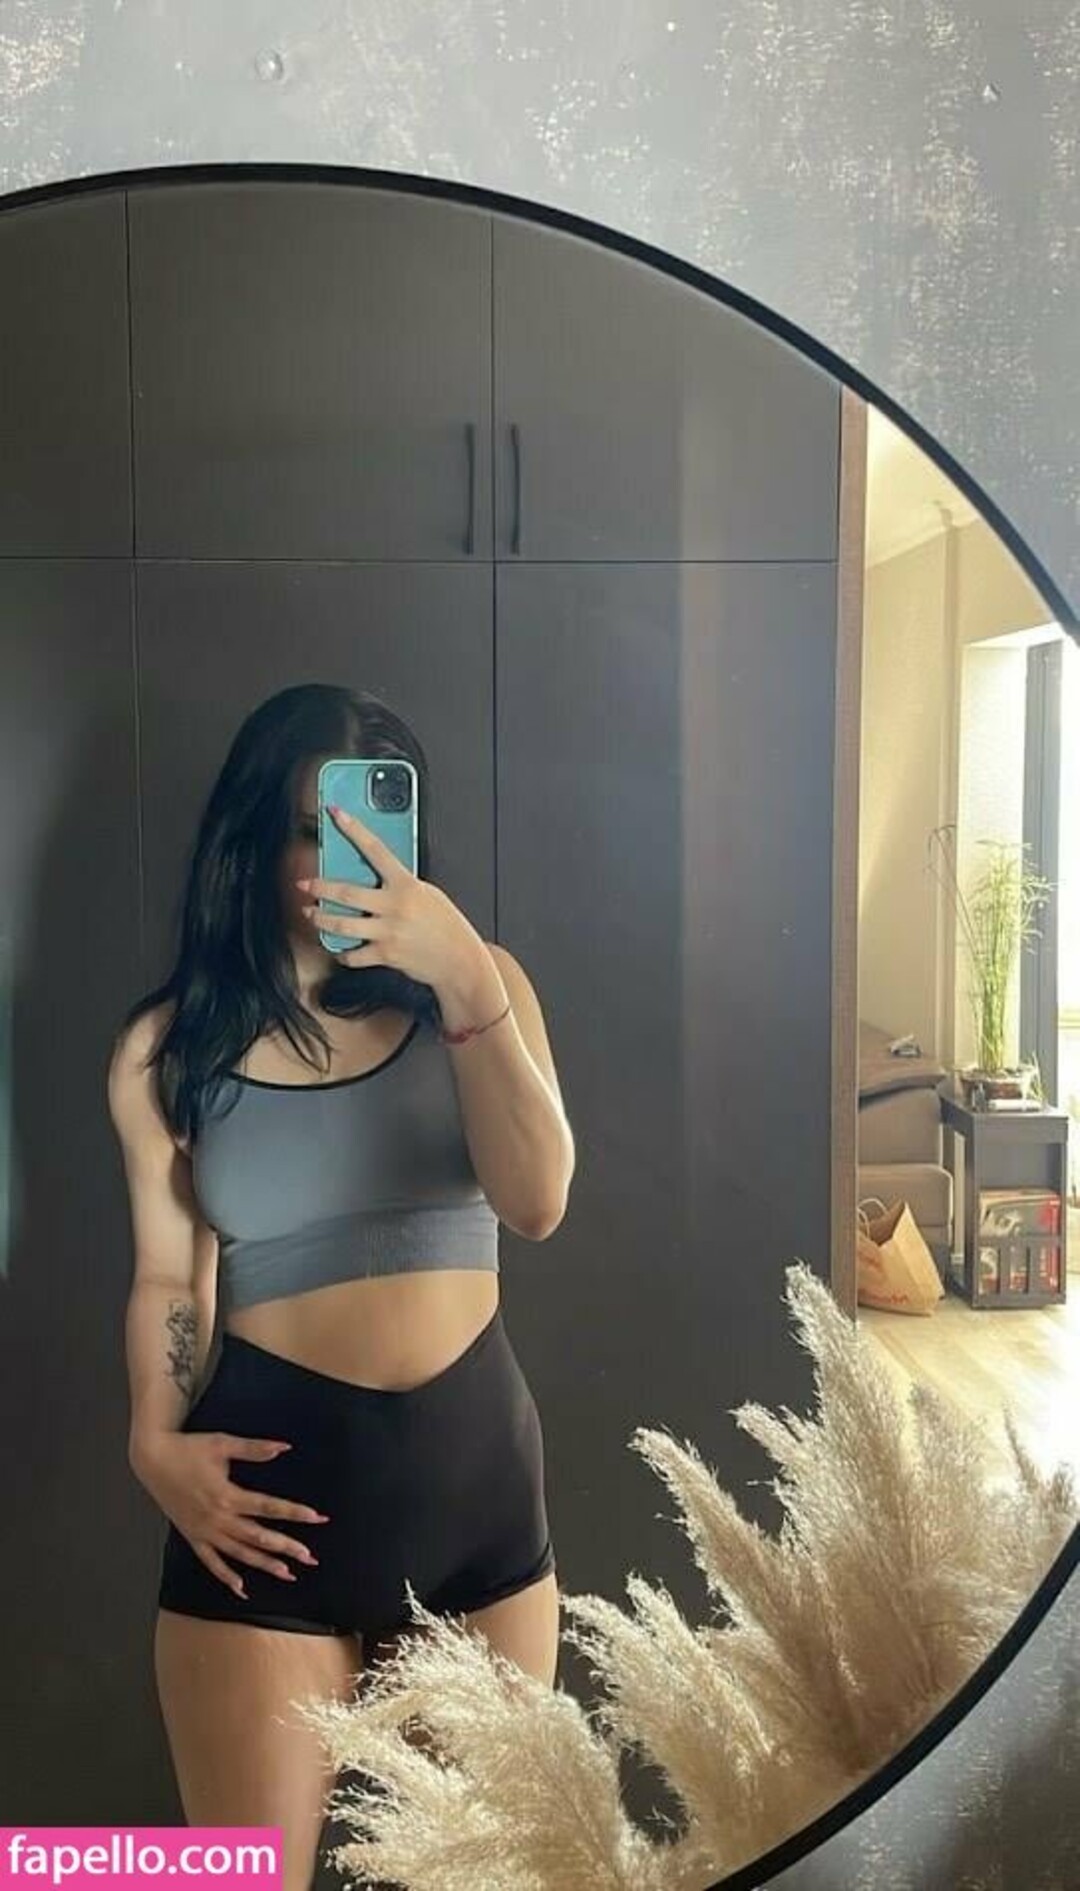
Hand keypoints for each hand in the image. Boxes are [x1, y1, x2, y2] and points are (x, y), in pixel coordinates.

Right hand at [131, 1430, 327, 1599]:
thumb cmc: (188, 1448)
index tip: (317, 1517)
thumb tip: (284, 1447)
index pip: (269, 1507)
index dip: (295, 1512)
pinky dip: (226, 1577)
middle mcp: (218, 1519)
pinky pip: (211, 1562)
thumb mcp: (223, 1443)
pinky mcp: (193, 1537)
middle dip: (286, 1547)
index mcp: (228, 1495)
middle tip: (310, 1557)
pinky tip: (242, 1589)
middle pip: (258, 1537)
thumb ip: (254, 1448)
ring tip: (288, 1574)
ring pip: (239, 1554)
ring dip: (264, 1564)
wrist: (152, 1460)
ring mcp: (205, 1531)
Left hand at [299, 804, 488, 995]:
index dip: (354, 829)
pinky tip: (339, 949)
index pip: (376, 849)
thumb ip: (401, 885)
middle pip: (346, 893)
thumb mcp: (428, 894)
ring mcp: (388, 932)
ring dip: (320, 919)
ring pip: (342, 924)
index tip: (336, 814)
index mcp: (407, 885)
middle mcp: (395, 906)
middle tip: (305, 884)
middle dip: (320, 888)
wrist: (460, 960)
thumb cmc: (446, 926)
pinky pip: (354, 955)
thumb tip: (374, 878)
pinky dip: (343, 953)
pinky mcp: (385, 955)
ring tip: (310, 914)